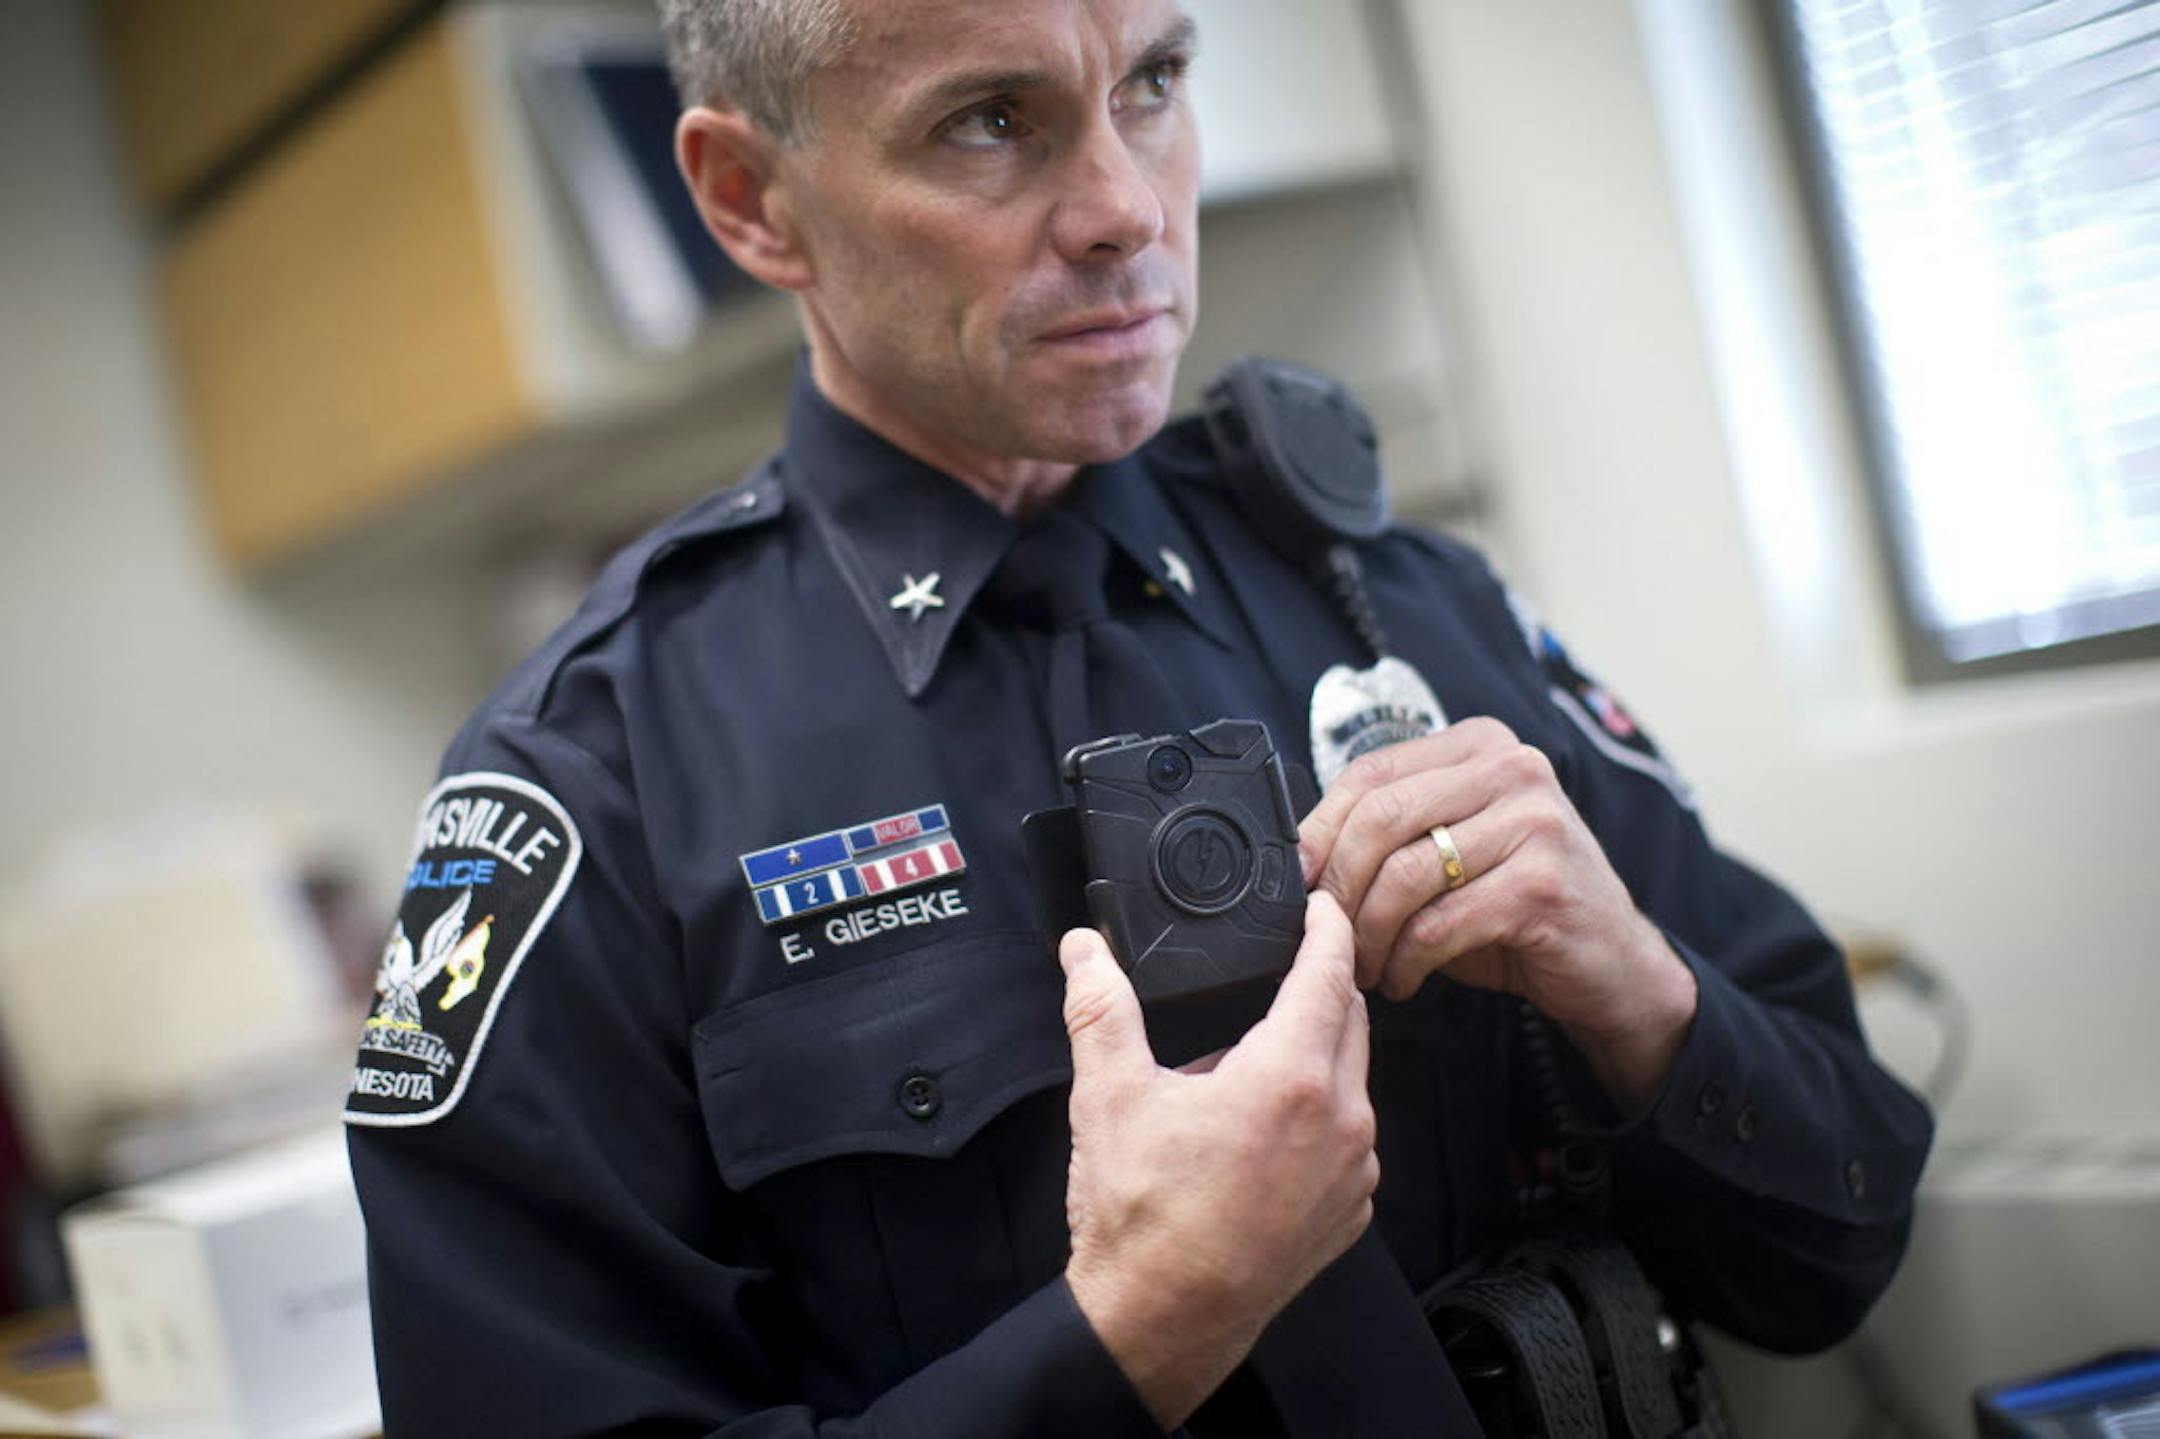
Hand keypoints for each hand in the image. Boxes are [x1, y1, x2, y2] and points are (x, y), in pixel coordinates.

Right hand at [1061, 893, 1376, 1428]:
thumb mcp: (1110, 1096)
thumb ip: (1100, 1007)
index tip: (1320, 905)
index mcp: (1290, 1078)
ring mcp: (1353, 1172)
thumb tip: (1086, 951)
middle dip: (1321, 986)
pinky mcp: (1350, 1213)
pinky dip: (1320, 1117)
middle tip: (1280, 970)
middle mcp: (1341, 1122)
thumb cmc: (1142, 1220)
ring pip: (1353, 1082)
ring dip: (1315, 1056)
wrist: (1162, 1322)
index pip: (1329, 973)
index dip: (1326, 927)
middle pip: (1350, 1021)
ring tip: (1245, 1066)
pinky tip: (1262, 1131)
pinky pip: (1351, 1140)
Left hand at [1298, 719, 1695, 1109]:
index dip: (1319, 831)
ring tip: (1366, 965)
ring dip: (1368, 934)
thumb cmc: (1518, 905)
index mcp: (1480, 745)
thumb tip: (1301, 857)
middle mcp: (1512, 768)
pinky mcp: (1541, 885)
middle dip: (1339, 887)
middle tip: (1327, 935)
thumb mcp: (1452, 851)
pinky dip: (1405, 961)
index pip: (1369, 773)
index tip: (1299, 882)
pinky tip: (1403, 979)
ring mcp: (1534, 823)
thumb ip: (1392, 835)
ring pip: (1404, 874)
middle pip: (1379, 818)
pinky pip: (1437, 925)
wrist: (1612, 964)